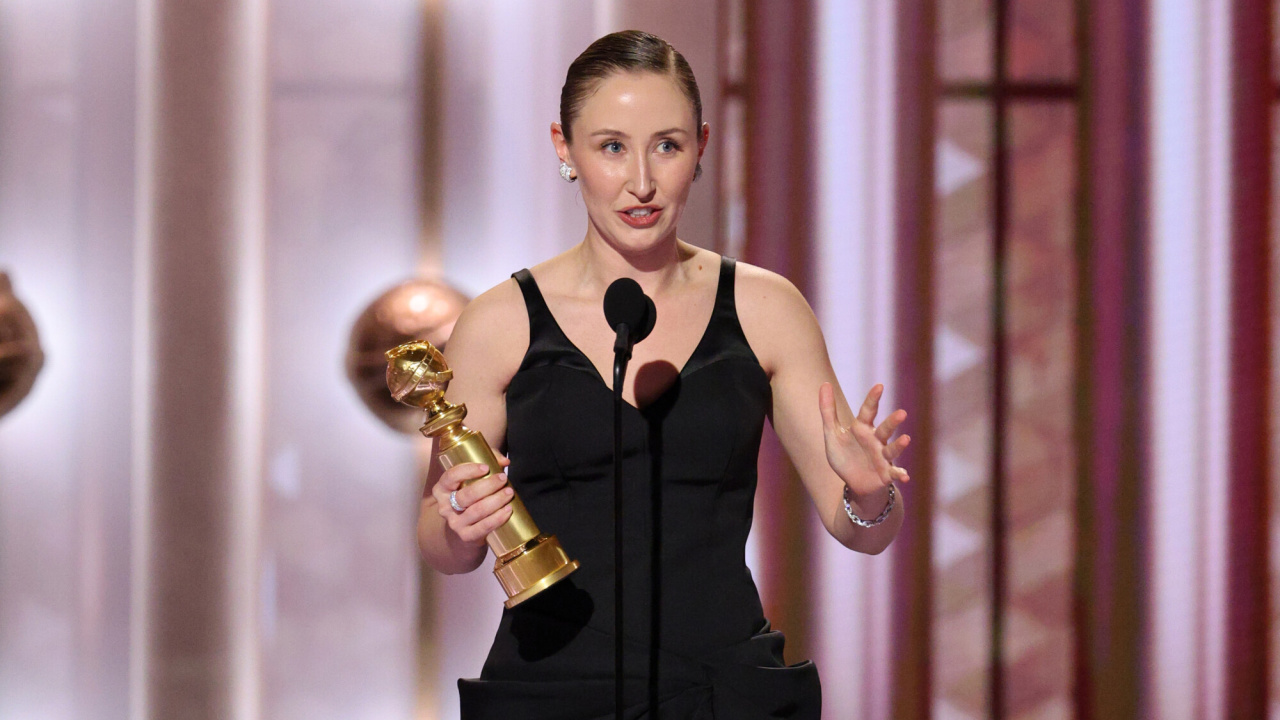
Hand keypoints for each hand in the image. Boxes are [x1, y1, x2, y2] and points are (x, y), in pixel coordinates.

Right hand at [431, 456, 514, 545]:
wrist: (467, 527)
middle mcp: (445, 506)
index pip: (451, 477)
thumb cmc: (472, 495)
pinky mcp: (466, 536)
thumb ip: (488, 462)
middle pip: (466, 495)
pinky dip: (497, 518)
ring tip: (509, 493)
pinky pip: (482, 528)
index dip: (468, 470)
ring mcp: (454, 523)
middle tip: (503, 478)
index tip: (487, 467)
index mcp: (442, 489)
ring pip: (476, 511)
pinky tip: (508, 510)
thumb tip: (504, 461)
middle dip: (487, 485)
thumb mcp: (473, 478)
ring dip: (496, 501)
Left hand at [819, 382, 909, 498]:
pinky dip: (900, 474)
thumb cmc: (845, 455)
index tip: (879, 386)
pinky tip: (905, 476)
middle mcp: (876, 440)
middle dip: (893, 422)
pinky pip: (894, 473)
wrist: (853, 483)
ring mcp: (882, 456)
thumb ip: (828, 410)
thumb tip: (824, 383)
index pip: (868, 411)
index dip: (873, 399)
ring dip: (899, 445)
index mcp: (862, 428)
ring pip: (892, 449)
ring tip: (906, 439)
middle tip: (902, 413)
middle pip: (885, 429)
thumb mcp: (832, 433)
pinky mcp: (886, 473)